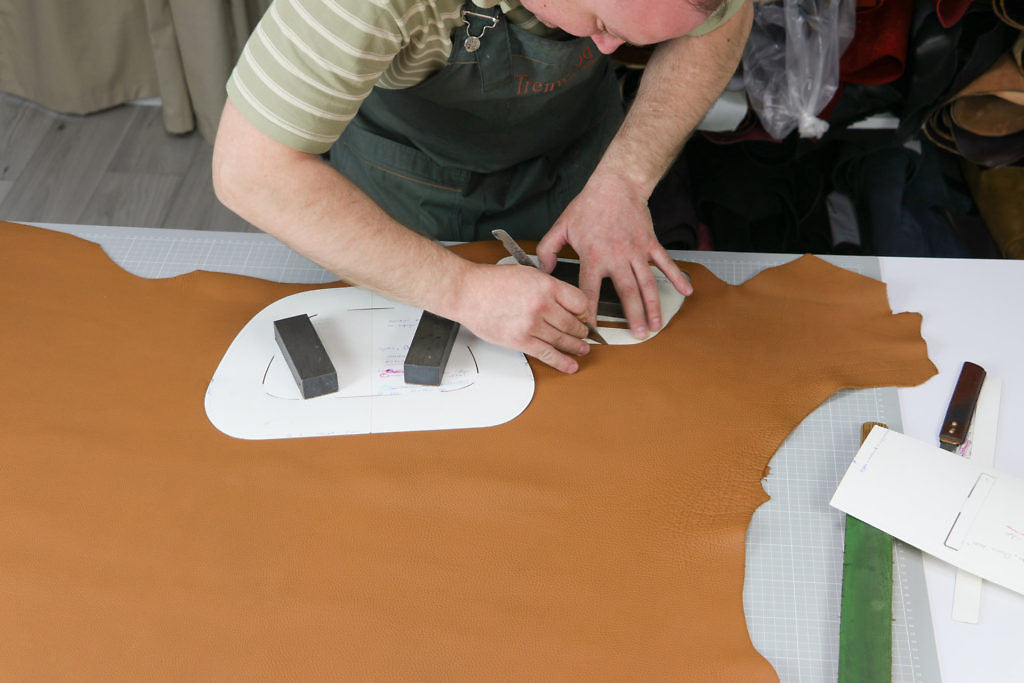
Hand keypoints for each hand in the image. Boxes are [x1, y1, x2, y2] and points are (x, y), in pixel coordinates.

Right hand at [453, 263, 591, 372]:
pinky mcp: (521, 341)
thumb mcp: (527, 274)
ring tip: (582, 349)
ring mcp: (532, 324)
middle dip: (582, 331)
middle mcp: (542, 305)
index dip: (585, 311)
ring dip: (576, 346)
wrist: (468, 292)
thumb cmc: (491, 282)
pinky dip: (562, 362)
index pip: (580, 302)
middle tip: (585, 334)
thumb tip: (563, 301)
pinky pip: (547, 354)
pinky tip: (570, 365)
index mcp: (546, 285)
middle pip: (574, 323)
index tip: (584, 316)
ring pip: (563, 340)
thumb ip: (547, 287)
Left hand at [536, 173, 691, 338]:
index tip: (591, 331)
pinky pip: (665, 263)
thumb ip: (547, 250)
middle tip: (636, 336)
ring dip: (652, 306)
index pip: (589, 292)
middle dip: (632, 317)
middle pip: (626, 293)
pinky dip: (677, 277)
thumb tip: (542, 271)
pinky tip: (686, 292)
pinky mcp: (650, 243)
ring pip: (646, 284)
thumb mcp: (561, 226)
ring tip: (655, 326)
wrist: (616, 184)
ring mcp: (636, 251)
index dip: (589, 313)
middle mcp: (616, 258)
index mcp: (593, 257)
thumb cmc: (588, 206)